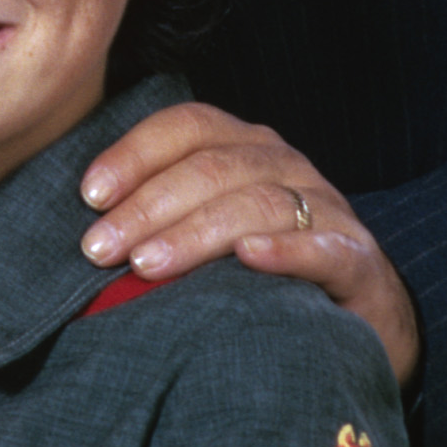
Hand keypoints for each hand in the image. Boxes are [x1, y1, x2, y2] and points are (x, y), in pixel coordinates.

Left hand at [78, 99, 422, 390]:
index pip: (187, 127)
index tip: (89, 196)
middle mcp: (286, 167)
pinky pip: (323, 248)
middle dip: (148, 205)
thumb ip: (160, 221)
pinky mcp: (358, 261)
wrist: (362, 319)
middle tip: (99, 248)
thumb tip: (83, 231)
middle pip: (212, 167)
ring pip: (257, 204)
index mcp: (246, 148)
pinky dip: (286, 250)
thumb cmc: (264, 275)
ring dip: (196, 231)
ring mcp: (328, 210)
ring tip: (147, 264)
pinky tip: (249, 259)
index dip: (135, 153)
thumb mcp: (210, 235)